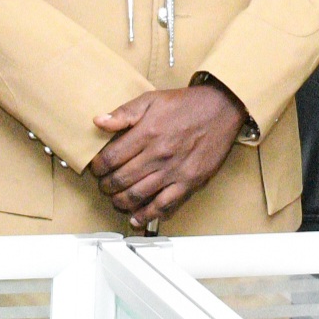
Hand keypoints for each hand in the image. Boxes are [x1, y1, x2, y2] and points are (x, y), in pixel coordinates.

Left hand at [88, 81, 245, 228]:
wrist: (222, 109)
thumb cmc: (186, 105)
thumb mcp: (151, 100)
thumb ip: (123, 112)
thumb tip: (98, 122)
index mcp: (146, 133)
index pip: (111, 157)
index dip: (98, 167)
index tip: (96, 169)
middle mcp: (158, 154)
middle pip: (121, 179)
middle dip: (106, 186)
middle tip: (104, 185)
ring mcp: (174, 171)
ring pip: (138, 195)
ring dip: (121, 202)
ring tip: (116, 200)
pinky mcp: (189, 182)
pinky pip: (165, 204)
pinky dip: (148, 215)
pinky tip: (137, 218)